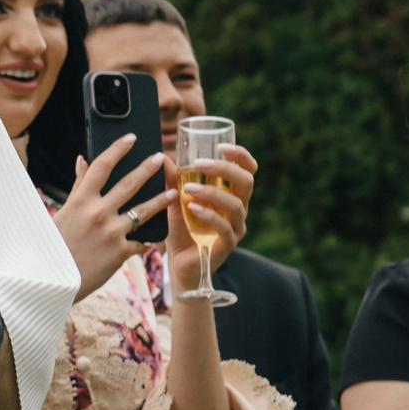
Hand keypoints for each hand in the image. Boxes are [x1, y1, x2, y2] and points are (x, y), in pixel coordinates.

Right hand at [52, 135, 166, 296]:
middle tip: (161, 157)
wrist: (52, 281)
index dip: (118, 149)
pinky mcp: (120, 252)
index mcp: (80, 200)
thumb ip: (78, 187)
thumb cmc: (55, 245)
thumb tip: (82, 160)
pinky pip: (141, 242)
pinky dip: (146, 240)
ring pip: (143, 210)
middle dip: (148, 168)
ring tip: (172, 192)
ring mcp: (111, 232)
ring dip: (161, 200)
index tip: (131, 138)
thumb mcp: (63, 213)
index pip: (102, 165)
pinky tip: (153, 238)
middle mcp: (97, 212)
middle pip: (129, 183)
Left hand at [155, 142, 254, 294]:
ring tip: (188, 189)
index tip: (222, 146)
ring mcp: (235, 227)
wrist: (177, 264)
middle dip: (226, 169)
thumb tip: (161, 157)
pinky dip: (209, 215)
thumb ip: (172, 181)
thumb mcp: (174, 201)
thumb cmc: (180, 230)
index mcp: (230, 194)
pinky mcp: (227, 244)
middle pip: (246, 182)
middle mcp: (238, 208)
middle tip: (201, 163)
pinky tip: (192, 208)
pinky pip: (225, 227)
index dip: (241, 156)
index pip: (247, 170)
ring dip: (212, 193)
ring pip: (236, 205)